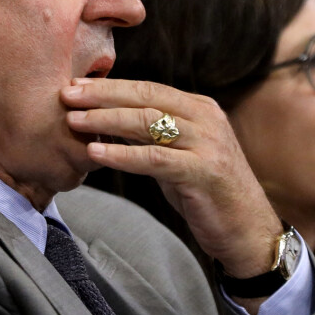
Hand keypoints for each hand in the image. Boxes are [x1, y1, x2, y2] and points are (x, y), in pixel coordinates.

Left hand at [62, 78, 282, 279]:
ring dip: (106, 120)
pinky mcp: (204, 172)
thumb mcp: (178, 155)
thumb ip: (151, 136)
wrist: (247, 229)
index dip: (111, 86)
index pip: (149, 89)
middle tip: (67, 95)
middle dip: (103, 95)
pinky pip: (155, 159)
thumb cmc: (206, 192)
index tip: (77, 85)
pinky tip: (97, 152)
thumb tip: (108, 122)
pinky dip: (123, 155)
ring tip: (74, 121)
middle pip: (147, 98)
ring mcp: (208, 144)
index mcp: (200, 109)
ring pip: (149, 123)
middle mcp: (206, 119)